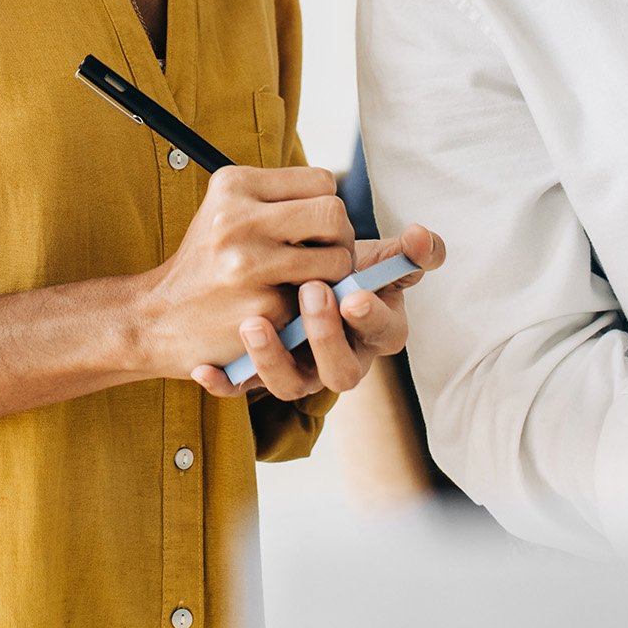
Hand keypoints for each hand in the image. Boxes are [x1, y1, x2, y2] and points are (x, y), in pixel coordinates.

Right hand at [138, 165, 355, 378]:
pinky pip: (317, 301)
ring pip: (336, 259)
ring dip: (333, 278)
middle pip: (334, 213)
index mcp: (233, 185)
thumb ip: (275, 198)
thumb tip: (336, 203)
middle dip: (340, 239)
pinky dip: (310, 308)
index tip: (314, 230)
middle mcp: (238, 218)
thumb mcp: (225, 211)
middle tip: (325, 257)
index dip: (327, 207)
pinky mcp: (262, 308)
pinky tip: (286, 309)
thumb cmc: (204, 263)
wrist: (156, 318)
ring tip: (309, 285)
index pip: (322, 181)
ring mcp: (249, 264)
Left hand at [190, 224, 445, 402]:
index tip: (356, 294)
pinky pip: (242, 388)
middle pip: (342, 370)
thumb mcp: (372, 256)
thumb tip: (421, 239)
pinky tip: (205, 368)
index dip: (373, 317)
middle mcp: (339, 358)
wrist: (287, 282)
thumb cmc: (340, 270)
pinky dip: (225, 382)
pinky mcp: (259, 376)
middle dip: (327, 334)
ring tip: (254, 323)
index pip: (384, 334)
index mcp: (374, 332)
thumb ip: (403, 251)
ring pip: (291, 385)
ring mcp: (299, 370)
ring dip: (273, 359)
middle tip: (311, 293)